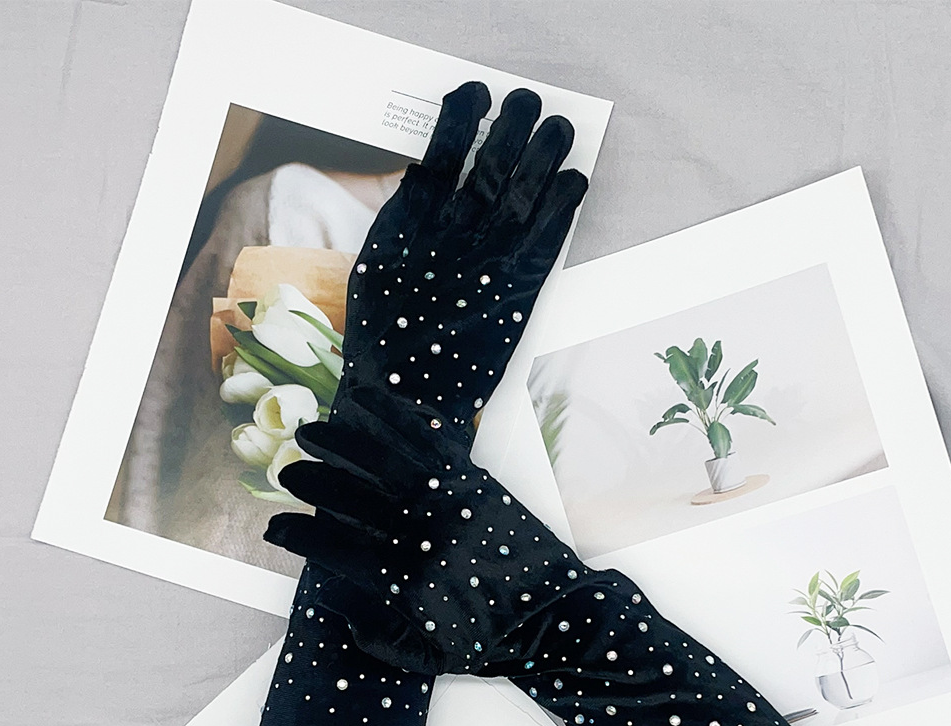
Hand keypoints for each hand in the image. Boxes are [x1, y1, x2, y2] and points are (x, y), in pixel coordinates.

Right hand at [265, 393, 609, 674]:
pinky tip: (372, 402)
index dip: (298, 536)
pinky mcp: (478, 481)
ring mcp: (451, 502)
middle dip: (312, 481)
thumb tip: (335, 606)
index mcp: (405, 581)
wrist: (557, 618)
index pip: (334, 549)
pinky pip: (434, 440)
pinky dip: (402, 417)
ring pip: (386, 459)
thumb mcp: (431, 659)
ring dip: (344, 439)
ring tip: (314, 427)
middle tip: (287, 472)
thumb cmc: (494, 642)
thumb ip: (377, 639)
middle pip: (350, 496)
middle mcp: (423, 535)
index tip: (275, 528)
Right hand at [334, 81, 586, 442]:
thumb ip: (401, 226)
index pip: (438, 157)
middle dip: (509, 126)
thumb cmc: (386, 345)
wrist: (407, 406)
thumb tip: (427, 182)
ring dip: (544, 153)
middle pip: (487, 166)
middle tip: (525, 101)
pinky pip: (548, 236)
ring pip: (523, 192)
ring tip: (557, 127)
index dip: (458, 120)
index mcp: (407, 229)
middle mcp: (449, 239)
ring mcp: (487, 264)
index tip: (473, 94)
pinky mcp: (518, 293)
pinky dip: (564, 205)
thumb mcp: (376, 274)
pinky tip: (575, 179)